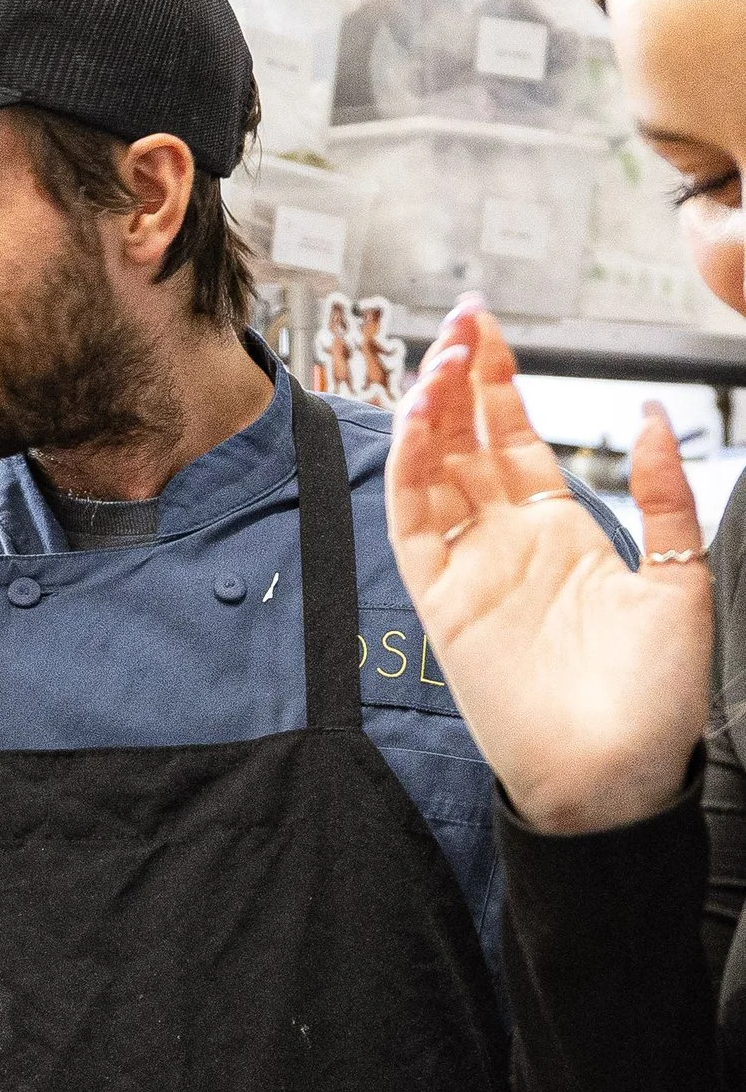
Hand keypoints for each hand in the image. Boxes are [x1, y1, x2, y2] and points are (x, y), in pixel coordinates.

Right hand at [388, 299, 712, 833]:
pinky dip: (410, 469)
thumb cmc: (652, 696)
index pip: (514, 439)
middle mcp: (506, 544)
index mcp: (561, 535)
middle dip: (460, 378)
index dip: (500, 381)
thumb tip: (651, 417)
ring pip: (433, 472)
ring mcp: (470, 568)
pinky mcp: (441, 599)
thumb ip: (666, 493)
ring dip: (432, 413)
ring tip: (440, 359)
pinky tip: (420, 422)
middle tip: (461, 322)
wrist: (618, 770)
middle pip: (466, 442)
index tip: (490, 329)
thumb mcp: (681, 578)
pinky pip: (413, 522)